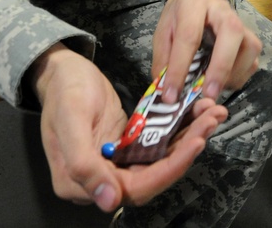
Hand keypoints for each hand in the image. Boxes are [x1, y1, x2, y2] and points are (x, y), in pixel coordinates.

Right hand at [31, 43, 226, 211]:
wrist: (60, 70)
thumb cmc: (63, 91)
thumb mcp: (70, 121)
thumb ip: (84, 163)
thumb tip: (109, 200)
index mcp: (81, 183)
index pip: (134, 189)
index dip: (168, 170)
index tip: (195, 144)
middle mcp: (101, 178)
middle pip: (153, 175)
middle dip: (187, 149)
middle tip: (211, 119)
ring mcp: (115, 162)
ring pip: (159, 159)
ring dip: (188, 137)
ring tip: (211, 113)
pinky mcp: (126, 146)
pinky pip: (157, 144)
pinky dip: (178, 129)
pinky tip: (195, 112)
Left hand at [152, 0, 261, 103]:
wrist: (194, 1)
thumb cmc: (179, 18)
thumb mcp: (163, 33)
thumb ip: (164, 59)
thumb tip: (167, 91)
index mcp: (195, 2)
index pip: (189, 36)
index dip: (180, 68)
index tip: (172, 94)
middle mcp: (222, 8)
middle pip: (232, 31)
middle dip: (220, 67)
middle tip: (208, 93)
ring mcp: (241, 21)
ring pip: (249, 47)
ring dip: (232, 74)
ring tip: (212, 88)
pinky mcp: (249, 37)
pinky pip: (252, 60)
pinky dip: (238, 77)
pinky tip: (222, 83)